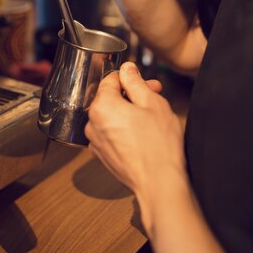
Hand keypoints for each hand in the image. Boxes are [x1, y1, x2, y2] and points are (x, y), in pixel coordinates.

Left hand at [85, 62, 186, 199]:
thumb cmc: (159, 144)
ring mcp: (96, 142)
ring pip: (110, 116)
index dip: (131, 78)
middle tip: (154, 97)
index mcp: (102, 106)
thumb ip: (136, 82)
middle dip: (131, 95)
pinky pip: (111, 133)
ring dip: (128, 112)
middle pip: (110, 98)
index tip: (146, 83)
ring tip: (151, 117)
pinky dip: (124, 129)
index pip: (110, 80)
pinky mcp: (102, 156)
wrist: (159, 182)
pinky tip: (143, 134)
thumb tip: (127, 69)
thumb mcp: (152, 103)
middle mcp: (93, 123)